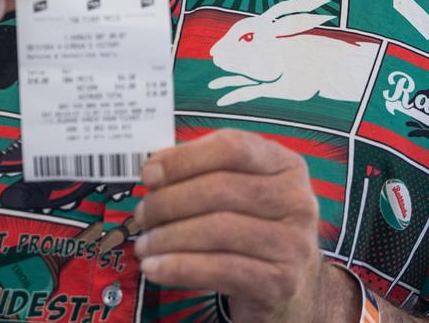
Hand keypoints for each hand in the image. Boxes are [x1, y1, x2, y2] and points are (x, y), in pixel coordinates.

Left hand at [134, 128, 323, 322]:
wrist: (296, 290)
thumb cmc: (256, 228)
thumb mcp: (242, 191)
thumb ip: (204, 171)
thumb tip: (154, 168)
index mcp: (285, 164)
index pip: (231, 147)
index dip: (184, 158)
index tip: (149, 173)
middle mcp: (296, 199)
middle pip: (220, 189)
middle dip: (169, 201)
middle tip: (142, 214)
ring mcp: (292, 243)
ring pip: (217, 230)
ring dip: (168, 237)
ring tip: (143, 244)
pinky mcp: (280, 282)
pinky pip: (219, 269)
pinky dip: (179, 267)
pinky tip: (154, 268)